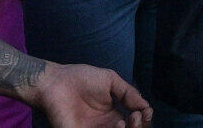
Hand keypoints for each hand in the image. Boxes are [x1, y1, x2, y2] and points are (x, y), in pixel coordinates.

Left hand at [31, 60, 153, 126]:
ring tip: (127, 120)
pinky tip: (118, 124)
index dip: (144, 121)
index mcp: (113, 116)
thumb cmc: (80, 78)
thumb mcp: (110, 80)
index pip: (134, 125)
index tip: (146, 111)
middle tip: (136, 116)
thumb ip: (128, 93)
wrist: (56, 81)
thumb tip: (146, 106)